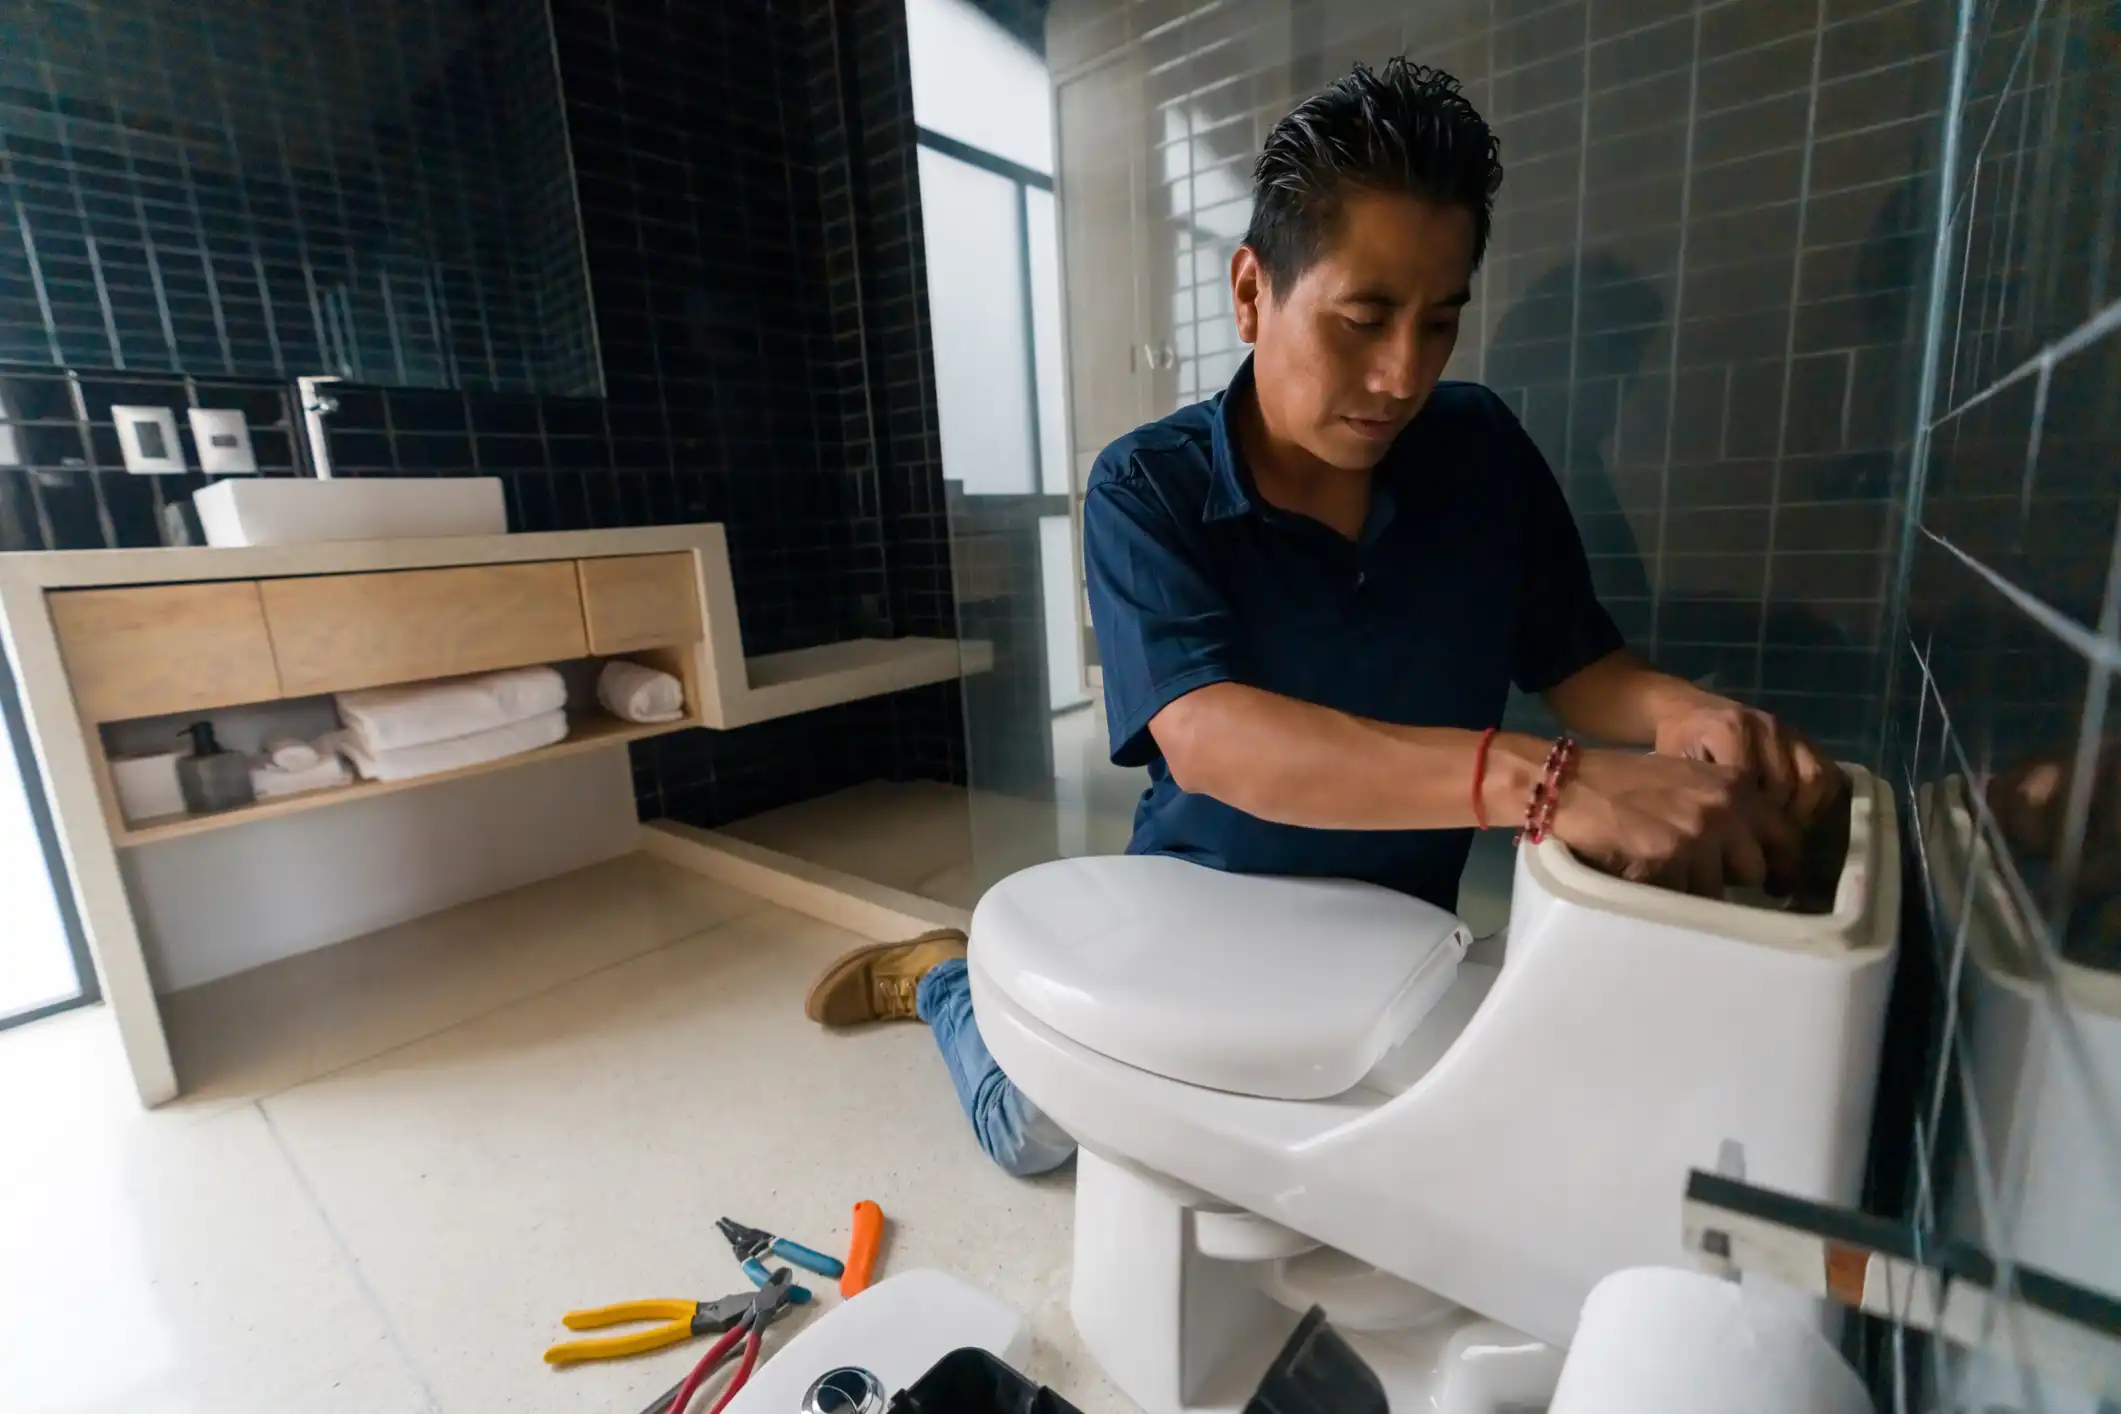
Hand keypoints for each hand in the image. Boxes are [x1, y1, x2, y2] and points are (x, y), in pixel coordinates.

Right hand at [1545, 747, 1800, 897]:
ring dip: (1693, 889)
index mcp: (1735, 785)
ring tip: (1664, 871)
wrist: (1571, 783)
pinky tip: (1645, 874)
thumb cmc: (1626, 782)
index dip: (1783, 867)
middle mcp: (1724, 808)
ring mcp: (1696, 834)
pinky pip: (1681, 896)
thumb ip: (1728, 809)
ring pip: (1716, 890)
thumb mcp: (1689, 780)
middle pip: (1754, 871)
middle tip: (1701, 875)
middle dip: (1730, 879)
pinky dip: (1665, 893)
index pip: (1787, 837)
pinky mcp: (1667, 857)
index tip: (1776, 886)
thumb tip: (1759, 856)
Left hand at [1653, 696, 1843, 823]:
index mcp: (1731, 729)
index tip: (1735, 840)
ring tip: (1778, 831)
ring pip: (1812, 779)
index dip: (1745, 817)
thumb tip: (1715, 833)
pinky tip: (1796, 816)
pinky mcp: (1804, 737)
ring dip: (1800, 811)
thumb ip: (1695, 789)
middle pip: (1783, 784)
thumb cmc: (1679, 741)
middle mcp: (1766, 725)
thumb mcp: (1674, 761)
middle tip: (1758, 843)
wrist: (1692, 709)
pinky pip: (1827, 772)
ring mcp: (1789, 730)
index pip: (1750, 782)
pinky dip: (1817, 799)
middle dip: (1772, 819)